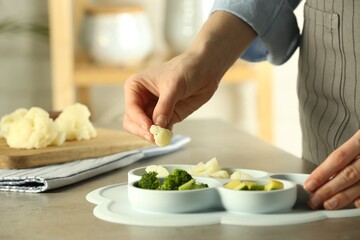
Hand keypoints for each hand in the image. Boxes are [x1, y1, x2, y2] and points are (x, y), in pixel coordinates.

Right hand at [122, 11, 256, 141]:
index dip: (138, 120)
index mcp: (135, 87)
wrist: (205, 70)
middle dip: (142, 131)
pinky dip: (163, 136)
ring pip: (144, 129)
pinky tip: (169, 134)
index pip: (131, 108)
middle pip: (132, 122)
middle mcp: (141, 100)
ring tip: (164, 136)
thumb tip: (158, 125)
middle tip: (154, 137)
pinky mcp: (166, 117)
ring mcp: (153, 110)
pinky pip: (159, 131)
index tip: (150, 128)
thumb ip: (165, 106)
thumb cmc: (186, 69)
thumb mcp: (174, 86)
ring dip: (152, 135)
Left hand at [304, 130, 359, 209]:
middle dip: (328, 189)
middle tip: (313, 199)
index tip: (309, 184)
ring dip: (343, 197)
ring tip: (328, 204)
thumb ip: (346, 155)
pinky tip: (355, 204)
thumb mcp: (359, 138)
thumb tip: (325, 174)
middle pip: (348, 174)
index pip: (338, 157)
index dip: (322, 172)